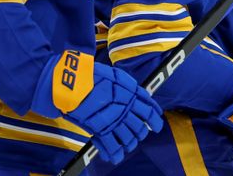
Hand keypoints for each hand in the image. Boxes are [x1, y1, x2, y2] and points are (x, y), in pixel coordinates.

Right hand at [31, 50, 162, 164]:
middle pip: (140, 127)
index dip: (155, 120)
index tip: (156, 125)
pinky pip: (112, 146)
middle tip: (138, 135)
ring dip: (129, 144)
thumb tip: (137, 95)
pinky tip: (115, 157)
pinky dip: (115, 153)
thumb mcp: (116, 76)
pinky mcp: (102, 129)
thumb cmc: (93, 75)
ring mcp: (115, 119)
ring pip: (129, 138)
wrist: (75, 81)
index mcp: (132, 93)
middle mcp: (127, 108)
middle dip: (140, 133)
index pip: (150, 110)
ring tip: (127, 146)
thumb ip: (128, 88)